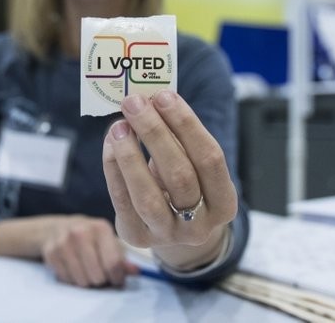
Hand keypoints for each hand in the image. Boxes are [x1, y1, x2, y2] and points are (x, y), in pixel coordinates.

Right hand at [41, 215, 137, 287]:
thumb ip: (122, 258)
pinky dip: (72, 280)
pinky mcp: (50, 252)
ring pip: (81, 281)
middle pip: (97, 275)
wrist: (57, 228)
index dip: (117, 278)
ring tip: (87, 272)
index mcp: (100, 228)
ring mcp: (63, 241)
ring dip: (87, 282)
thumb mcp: (108, 242)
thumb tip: (136, 272)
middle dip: (101, 281)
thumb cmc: (90, 238)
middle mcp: (81, 231)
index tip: (117, 279)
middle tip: (100, 275)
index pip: (113, 263)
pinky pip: (66, 280)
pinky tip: (73, 268)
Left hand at [102, 91, 236, 269]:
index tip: (164, 96)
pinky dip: (113, 169)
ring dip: (130, 155)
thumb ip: (178, 139)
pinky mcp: (137, 238)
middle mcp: (200, 225)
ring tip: (119, 124)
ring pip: (147, 195)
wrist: (173, 230)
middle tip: (135, 102)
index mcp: (224, 203)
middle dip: (155, 134)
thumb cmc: (184, 185)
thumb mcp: (192, 166)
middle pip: (179, 176)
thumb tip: (150, 100)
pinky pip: (121, 202)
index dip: (187, 126)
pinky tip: (110, 144)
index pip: (210, 159)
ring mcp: (167, 235)